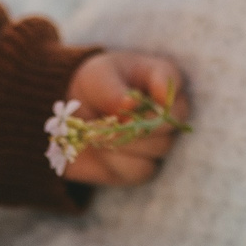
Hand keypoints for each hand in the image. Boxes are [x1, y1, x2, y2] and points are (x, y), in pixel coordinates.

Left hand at [58, 50, 188, 186]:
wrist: (75, 119)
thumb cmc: (93, 85)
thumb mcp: (96, 77)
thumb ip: (111, 88)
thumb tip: (130, 103)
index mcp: (158, 76)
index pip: (171, 79)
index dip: (161, 91)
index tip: (135, 99)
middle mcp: (167, 109)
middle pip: (169, 121)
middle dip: (138, 124)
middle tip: (112, 121)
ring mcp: (161, 139)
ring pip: (158, 148)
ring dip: (125, 142)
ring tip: (99, 132)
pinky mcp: (146, 165)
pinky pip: (142, 169)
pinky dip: (118, 162)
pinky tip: (102, 150)